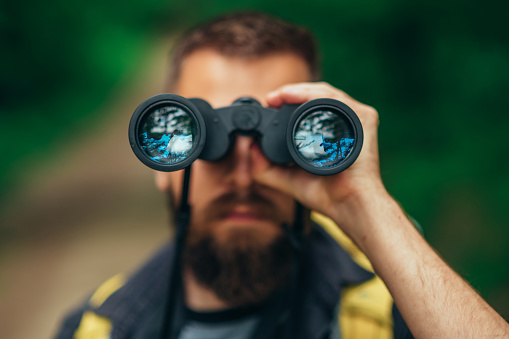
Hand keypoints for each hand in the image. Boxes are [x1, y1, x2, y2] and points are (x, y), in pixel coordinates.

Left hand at [252, 82, 385, 232]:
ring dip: (300, 90)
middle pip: (316, 96)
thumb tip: (251, 147)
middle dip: (291, 92)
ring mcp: (355, 119)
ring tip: (280, 95)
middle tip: (272, 99)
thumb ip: (265, 166)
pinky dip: (315, 94)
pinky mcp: (364, 118)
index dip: (288, 101)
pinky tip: (296, 96)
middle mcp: (344, 122)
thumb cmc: (326, 194)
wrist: (347, 204)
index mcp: (330, 132)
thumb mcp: (287, 178)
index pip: (309, 106)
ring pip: (325, 93)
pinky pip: (336, 99)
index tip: (269, 103)